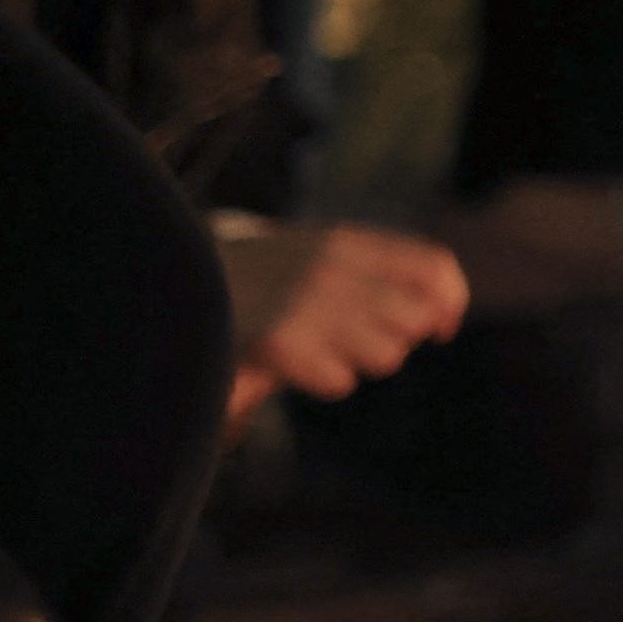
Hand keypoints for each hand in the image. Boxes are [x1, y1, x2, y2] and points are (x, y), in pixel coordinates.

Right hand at [225, 221, 472, 407]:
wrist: (170, 281)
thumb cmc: (258, 277)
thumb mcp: (316, 253)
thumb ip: (374, 269)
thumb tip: (442, 312)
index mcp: (346, 240)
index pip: (434, 267)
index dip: (452, 301)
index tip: (444, 329)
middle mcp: (332, 266)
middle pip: (417, 318)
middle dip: (402, 338)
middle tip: (361, 337)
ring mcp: (305, 302)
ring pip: (387, 355)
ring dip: (363, 360)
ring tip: (325, 347)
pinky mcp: (277, 341)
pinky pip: (341, 381)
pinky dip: (326, 379)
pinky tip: (298, 363)